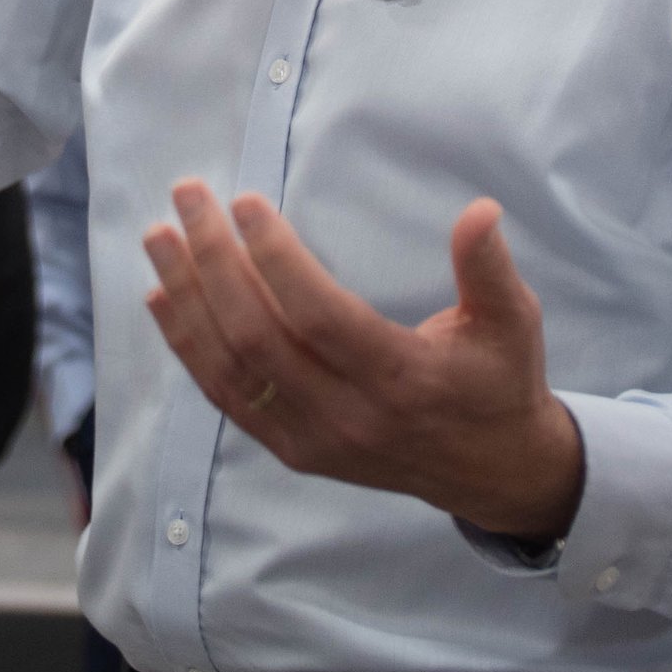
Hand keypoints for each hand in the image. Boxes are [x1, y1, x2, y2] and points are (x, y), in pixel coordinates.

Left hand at [141, 182, 584, 541]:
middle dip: (213, 262)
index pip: (320, 316)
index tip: (245, 202)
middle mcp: (349, 416)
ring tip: (159, 238)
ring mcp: (314, 440)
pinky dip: (188, 347)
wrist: (492, 474)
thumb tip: (480, 210)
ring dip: (187, 299)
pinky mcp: (294, 452)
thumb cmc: (499, 382)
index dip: (277, 259)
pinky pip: (227, 398)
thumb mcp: (513, 323)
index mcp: (402, 379)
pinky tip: (162, 298)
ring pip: (230, 370)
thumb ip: (490, 269)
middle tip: (187, 197)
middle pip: (259, 337)